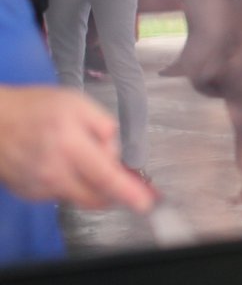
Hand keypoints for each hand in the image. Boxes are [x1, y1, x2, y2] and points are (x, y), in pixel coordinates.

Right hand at [0, 86, 155, 211]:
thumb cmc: (35, 108)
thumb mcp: (77, 103)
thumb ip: (104, 126)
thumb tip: (115, 152)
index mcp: (70, 145)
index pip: (105, 177)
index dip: (128, 192)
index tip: (145, 203)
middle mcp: (54, 171)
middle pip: (95, 197)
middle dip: (114, 192)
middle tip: (122, 179)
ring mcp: (39, 186)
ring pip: (79, 197)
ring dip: (90, 185)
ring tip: (80, 157)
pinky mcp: (30, 194)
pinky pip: (61, 195)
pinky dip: (70, 183)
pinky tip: (62, 163)